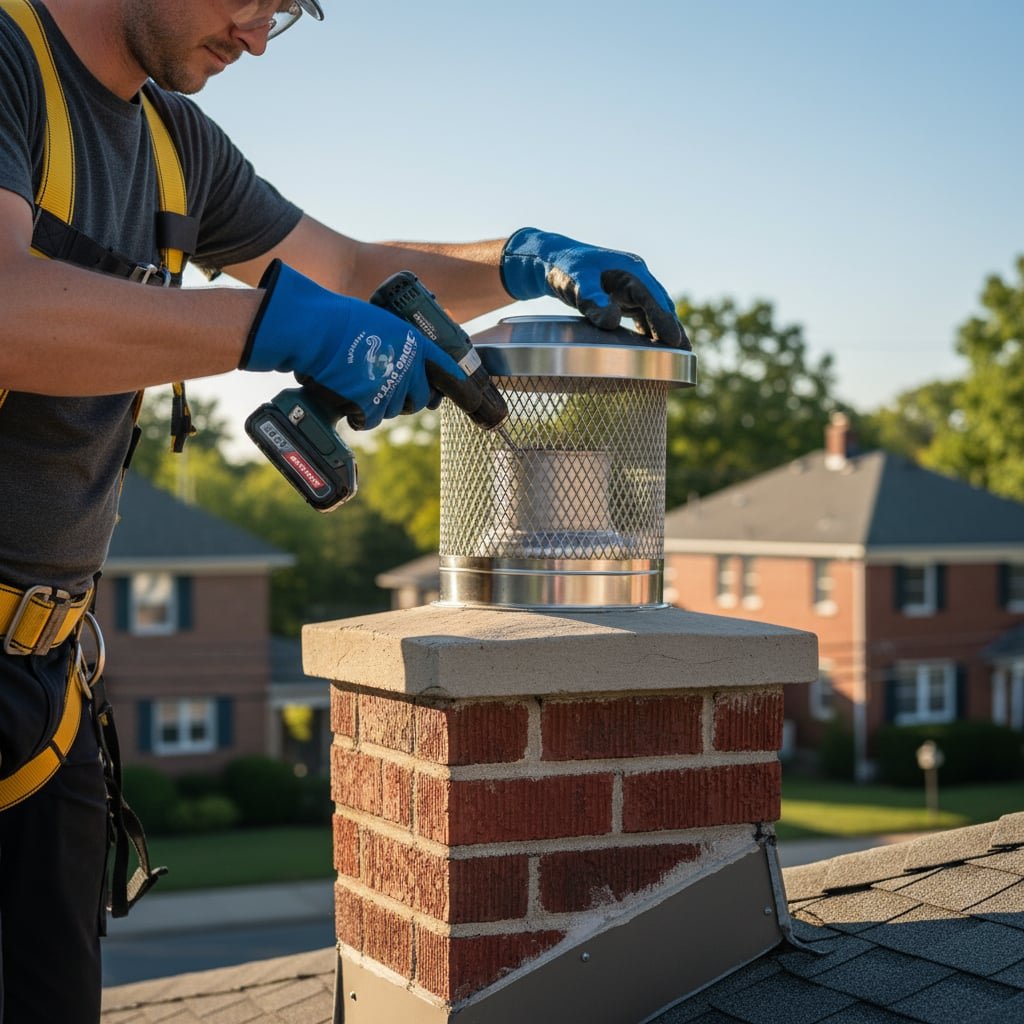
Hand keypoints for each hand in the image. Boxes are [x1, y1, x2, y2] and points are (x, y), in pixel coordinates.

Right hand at [241, 261, 466, 429]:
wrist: (317, 330)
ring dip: (380, 405)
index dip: (459, 385)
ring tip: (360, 388)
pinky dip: (360, 416)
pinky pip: (370, 421)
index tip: (467, 394)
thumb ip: (399, 343)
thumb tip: (402, 361)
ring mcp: (390, 388)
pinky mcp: (369, 405)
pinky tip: (350, 403)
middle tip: (388, 390)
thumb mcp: (383, 322)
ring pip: (393, 410)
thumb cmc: (341, 320)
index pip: (447, 369)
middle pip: (419, 399)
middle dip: (407, 398)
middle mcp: (409, 368)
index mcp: (415, 344)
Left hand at [500, 227, 688, 348]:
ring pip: (653, 311)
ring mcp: (630, 286)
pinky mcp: (622, 296)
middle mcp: (635, 277)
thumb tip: (614, 321)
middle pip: (660, 305)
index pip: (653, 297)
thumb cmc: (563, 268)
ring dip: (664, 330)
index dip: (665, 320)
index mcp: (630, 270)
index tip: (676, 341)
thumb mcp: (576, 282)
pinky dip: (650, 329)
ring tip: (678, 355)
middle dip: (673, 328)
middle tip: (685, 355)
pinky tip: (654, 347)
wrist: (550, 259)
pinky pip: (642, 314)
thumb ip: (593, 300)